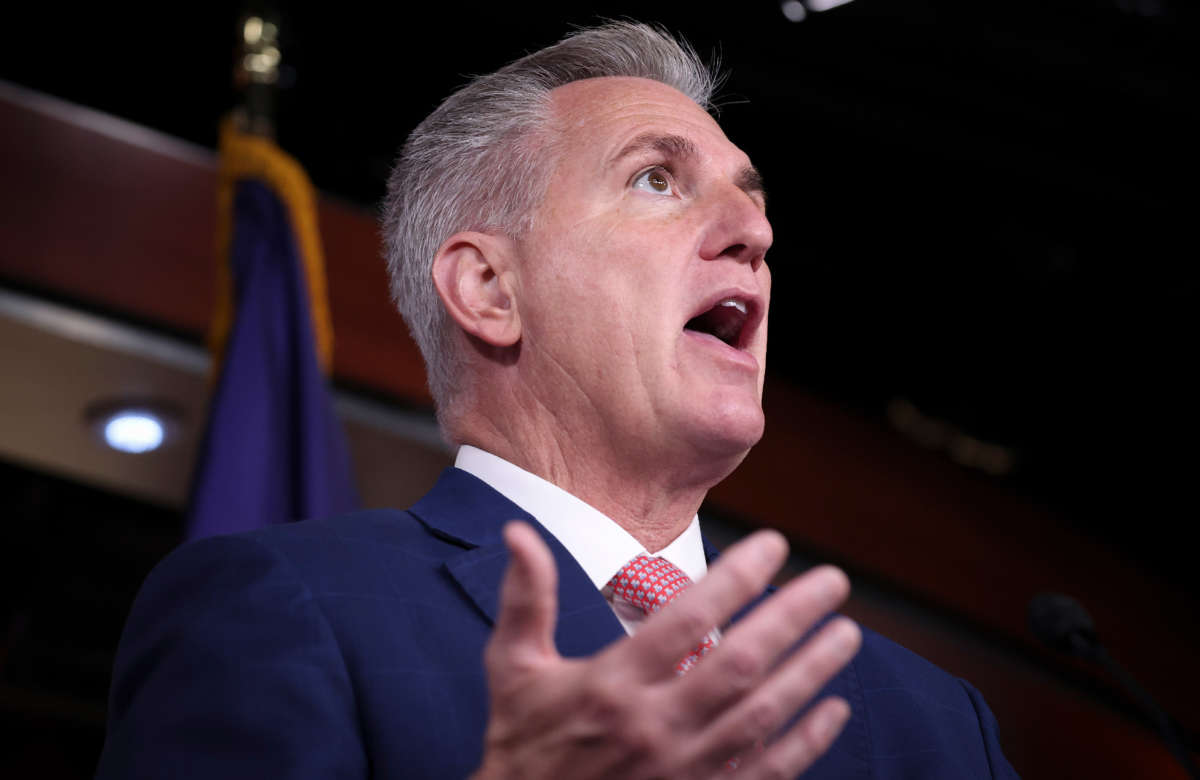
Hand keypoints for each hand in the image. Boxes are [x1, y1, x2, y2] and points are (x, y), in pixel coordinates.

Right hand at [472, 522, 861, 778]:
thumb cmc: (522, 745)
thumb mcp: (513, 668)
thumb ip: (526, 599)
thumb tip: (518, 531)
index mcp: (611, 684)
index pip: (687, 619)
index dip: (736, 577)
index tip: (774, 544)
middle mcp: (653, 726)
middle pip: (740, 663)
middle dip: (793, 617)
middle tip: (834, 581)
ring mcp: (681, 769)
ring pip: (762, 715)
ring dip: (810, 673)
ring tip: (848, 634)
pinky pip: (763, 773)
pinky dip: (805, 744)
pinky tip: (834, 711)